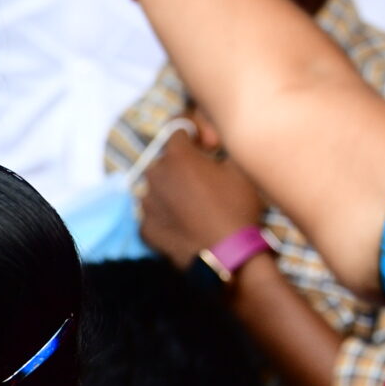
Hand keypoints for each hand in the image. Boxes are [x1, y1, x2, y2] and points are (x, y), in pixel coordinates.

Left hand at [135, 133, 266, 268]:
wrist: (226, 255)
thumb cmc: (236, 207)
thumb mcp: (240, 170)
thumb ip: (222, 149)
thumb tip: (211, 147)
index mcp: (178, 156)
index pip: (178, 130)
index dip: (194, 136)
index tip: (207, 147)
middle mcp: (155, 175)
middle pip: (166, 160)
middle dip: (182, 165)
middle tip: (205, 180)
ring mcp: (146, 203)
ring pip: (157, 187)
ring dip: (172, 190)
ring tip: (195, 206)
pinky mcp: (144, 227)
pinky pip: (153, 213)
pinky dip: (166, 215)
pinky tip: (185, 223)